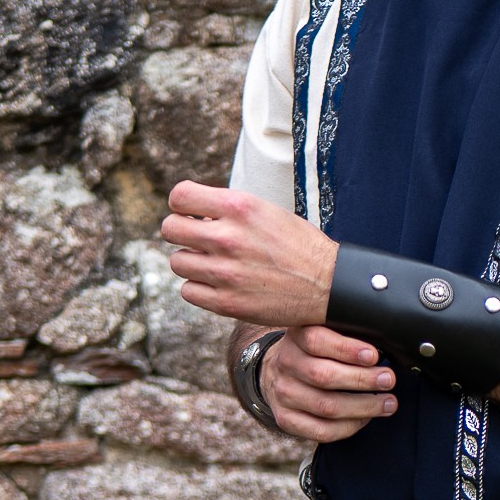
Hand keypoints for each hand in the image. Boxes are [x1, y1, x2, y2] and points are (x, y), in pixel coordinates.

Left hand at [162, 181, 336, 325]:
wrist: (329, 286)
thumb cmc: (299, 246)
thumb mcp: (267, 211)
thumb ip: (229, 209)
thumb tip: (193, 215)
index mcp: (239, 207)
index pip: (179, 196)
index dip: (182, 205)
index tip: (193, 214)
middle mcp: (228, 237)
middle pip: (170, 229)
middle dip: (182, 233)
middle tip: (200, 241)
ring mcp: (225, 272)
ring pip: (177, 262)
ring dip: (192, 263)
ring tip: (215, 264)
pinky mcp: (226, 303)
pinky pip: (188, 291)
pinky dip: (200, 288)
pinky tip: (220, 285)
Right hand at [261, 325, 397, 441]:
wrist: (278, 373)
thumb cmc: (315, 352)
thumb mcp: (325, 332)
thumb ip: (347, 334)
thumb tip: (383, 347)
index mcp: (297, 336)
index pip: (316, 341)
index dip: (347, 349)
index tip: (373, 355)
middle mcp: (286, 364)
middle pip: (323, 376)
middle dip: (362, 380)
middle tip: (388, 380)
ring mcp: (283, 394)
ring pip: (326, 406)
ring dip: (363, 407)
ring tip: (387, 403)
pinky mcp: (286, 419)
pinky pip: (322, 430)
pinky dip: (349, 426)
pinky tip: (366, 418)